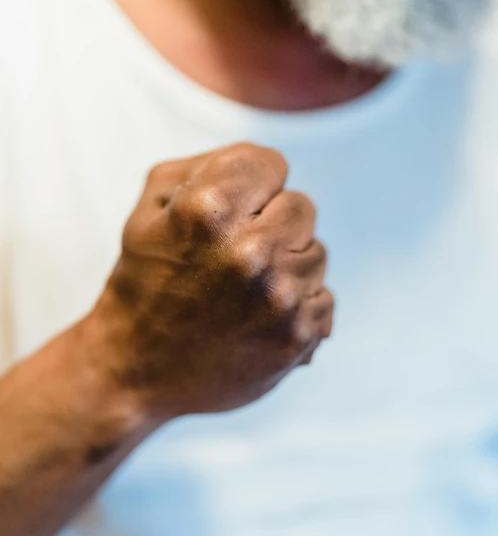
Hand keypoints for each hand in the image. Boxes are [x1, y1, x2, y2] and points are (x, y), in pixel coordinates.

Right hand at [90, 143, 333, 417]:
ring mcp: (278, 297)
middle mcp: (249, 251)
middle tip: (236, 258)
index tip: (232, 214)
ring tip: (245, 295)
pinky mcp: (297, 336)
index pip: (271, 164)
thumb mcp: (150, 210)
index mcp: (209, 209)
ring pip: (316, 255)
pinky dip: (298, 310)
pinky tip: (260, 321)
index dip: (251, 187)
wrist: (135, 371)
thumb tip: (266, 168)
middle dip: (272, 226)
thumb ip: (207, 168)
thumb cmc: (144, 283)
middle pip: (301, 207)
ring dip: (287, 269)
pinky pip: (323, 300)